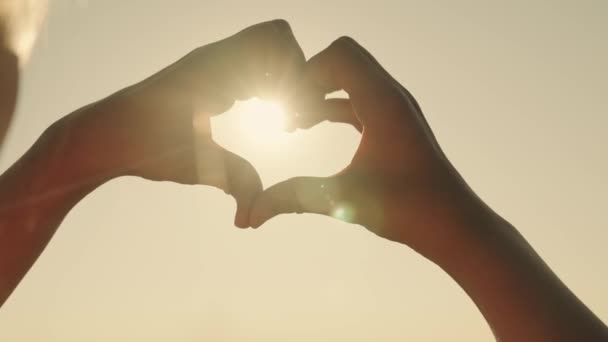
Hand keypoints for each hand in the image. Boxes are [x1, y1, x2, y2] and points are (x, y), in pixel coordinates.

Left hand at [62, 20, 304, 226]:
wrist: (105, 135)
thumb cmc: (144, 146)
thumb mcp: (196, 167)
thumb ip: (235, 183)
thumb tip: (251, 219)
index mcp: (215, 69)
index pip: (276, 44)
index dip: (297, 77)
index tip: (292, 119)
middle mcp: (215, 57)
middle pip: (277, 37)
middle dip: (296, 73)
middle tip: (293, 113)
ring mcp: (212, 62)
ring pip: (265, 46)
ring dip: (282, 76)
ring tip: (282, 115)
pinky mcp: (209, 73)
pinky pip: (250, 61)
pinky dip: (266, 80)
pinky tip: (263, 112)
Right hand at [250, 37, 478, 260]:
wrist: (452, 224)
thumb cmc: (408, 209)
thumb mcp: (343, 200)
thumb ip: (294, 198)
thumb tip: (252, 213)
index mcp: (383, 101)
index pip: (339, 55)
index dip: (307, 74)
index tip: (288, 109)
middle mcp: (392, 96)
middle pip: (343, 59)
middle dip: (310, 79)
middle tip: (288, 111)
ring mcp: (395, 108)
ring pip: (350, 80)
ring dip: (319, 94)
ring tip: (292, 124)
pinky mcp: (394, 123)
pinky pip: (357, 100)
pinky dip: (332, 107)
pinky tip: (310, 126)